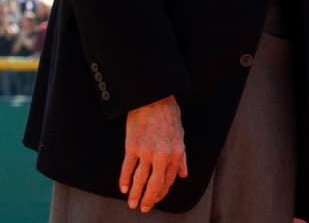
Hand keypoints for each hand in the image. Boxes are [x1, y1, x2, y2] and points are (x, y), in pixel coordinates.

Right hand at [119, 95, 187, 212]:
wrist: (154, 100)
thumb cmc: (169, 116)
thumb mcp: (181, 136)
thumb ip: (182, 158)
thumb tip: (184, 175)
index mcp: (176, 153)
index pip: (169, 180)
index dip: (162, 192)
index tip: (156, 199)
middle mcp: (162, 155)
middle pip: (155, 184)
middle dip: (149, 199)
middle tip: (144, 208)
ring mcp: (146, 152)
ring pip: (140, 180)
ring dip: (136, 194)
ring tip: (132, 204)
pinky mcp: (132, 147)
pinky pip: (127, 168)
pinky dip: (124, 180)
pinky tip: (124, 189)